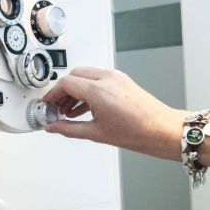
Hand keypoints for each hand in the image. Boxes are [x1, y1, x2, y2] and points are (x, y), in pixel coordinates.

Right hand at [42, 68, 185, 160]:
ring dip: (75, 89)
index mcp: (98, 90)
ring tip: (69, 109)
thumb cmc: (138, 132)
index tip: (48, 104)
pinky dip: (87, 89)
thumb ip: (69, 129)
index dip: (52, 94)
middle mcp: (107, 78)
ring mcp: (116, 77)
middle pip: (74, 75)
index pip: (66, 83)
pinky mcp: (122, 80)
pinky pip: (98, 79)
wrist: (162, 130)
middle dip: (62, 90)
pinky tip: (84, 107)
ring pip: (86, 75)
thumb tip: (54, 127)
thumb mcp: (96, 133)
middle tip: (56, 106)